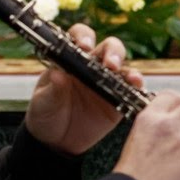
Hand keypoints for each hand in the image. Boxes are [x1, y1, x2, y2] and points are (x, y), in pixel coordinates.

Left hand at [23, 24, 144, 155]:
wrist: (56, 142)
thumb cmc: (45, 115)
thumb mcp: (43, 102)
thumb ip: (51, 90)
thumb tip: (58, 75)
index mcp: (71, 59)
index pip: (81, 37)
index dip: (84, 37)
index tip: (84, 47)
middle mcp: (92, 66)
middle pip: (109, 46)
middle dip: (112, 51)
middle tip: (109, 64)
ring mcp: (107, 82)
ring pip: (123, 66)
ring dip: (126, 68)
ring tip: (127, 77)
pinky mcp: (118, 100)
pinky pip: (131, 90)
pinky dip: (136, 86)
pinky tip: (136, 86)